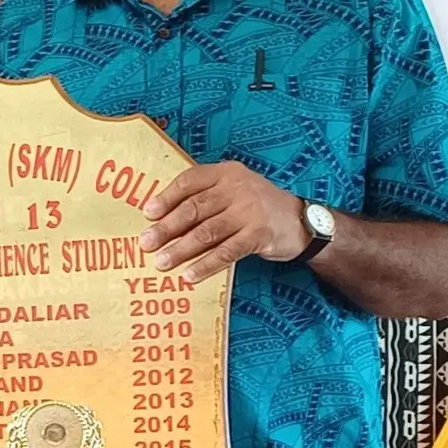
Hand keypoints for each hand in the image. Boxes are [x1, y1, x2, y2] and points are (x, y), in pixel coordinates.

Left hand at [141, 162, 309, 282]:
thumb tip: (162, 218)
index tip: (147, 213)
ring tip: (161, 262)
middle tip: (146, 243)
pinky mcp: (259, 235)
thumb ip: (206, 197)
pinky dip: (205, 265)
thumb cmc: (256, 207)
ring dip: (180, 249)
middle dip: (166, 227)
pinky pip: (226, 252)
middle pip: (194, 209)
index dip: (166, 197)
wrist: (302, 221)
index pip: (190, 181)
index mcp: (226, 173)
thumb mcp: (234, 191)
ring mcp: (250, 211)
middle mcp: (237, 188)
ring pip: (207, 232)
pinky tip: (189, 275)